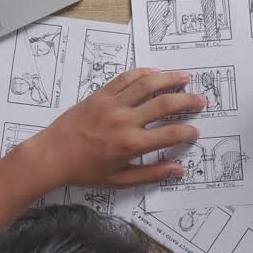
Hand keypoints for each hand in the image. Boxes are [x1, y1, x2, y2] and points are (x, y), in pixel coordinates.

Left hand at [23, 69, 203, 189]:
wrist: (51, 156)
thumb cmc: (84, 171)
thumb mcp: (119, 180)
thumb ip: (151, 174)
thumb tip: (178, 170)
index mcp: (130, 144)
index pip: (169, 134)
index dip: (187, 132)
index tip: (195, 132)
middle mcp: (124, 120)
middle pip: (164, 104)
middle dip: (187, 101)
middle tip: (201, 100)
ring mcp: (112, 104)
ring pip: (147, 84)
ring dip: (169, 79)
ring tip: (185, 77)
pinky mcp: (100, 94)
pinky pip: (125, 78)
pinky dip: (142, 73)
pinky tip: (155, 72)